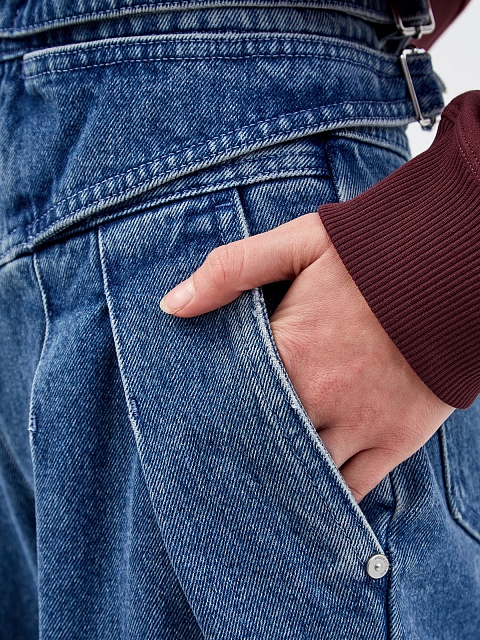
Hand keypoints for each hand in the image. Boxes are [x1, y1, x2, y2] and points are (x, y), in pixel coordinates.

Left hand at [160, 212, 453, 501]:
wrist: (457, 262)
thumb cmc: (374, 252)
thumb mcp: (299, 242)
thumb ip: (232, 270)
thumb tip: (171, 305)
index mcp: (290, 349)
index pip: (229, 398)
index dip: (206, 415)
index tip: (187, 429)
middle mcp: (321, 395)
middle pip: (262, 441)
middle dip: (236, 453)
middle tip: (209, 470)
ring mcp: (361, 422)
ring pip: (304, 471)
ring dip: (278, 478)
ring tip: (251, 488)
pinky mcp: (397, 438)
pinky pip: (353, 486)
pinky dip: (326, 496)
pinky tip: (304, 498)